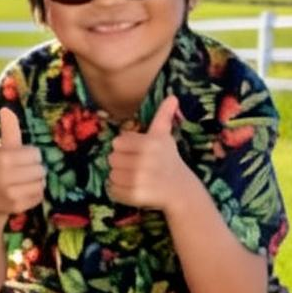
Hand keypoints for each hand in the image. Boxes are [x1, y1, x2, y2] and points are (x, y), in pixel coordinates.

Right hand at [0, 104, 45, 220]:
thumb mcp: (2, 149)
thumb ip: (9, 129)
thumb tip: (5, 109)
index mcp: (1, 157)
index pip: (35, 153)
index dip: (30, 156)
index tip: (19, 160)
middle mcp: (3, 175)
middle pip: (40, 169)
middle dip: (35, 170)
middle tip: (21, 173)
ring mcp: (9, 192)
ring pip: (41, 184)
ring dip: (36, 183)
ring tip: (23, 183)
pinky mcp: (15, 206)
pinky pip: (39, 197)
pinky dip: (34, 196)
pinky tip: (22, 193)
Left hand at [107, 94, 190, 212]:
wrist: (180, 189)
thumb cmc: (168, 159)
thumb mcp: (165, 136)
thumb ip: (164, 116)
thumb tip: (173, 97)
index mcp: (149, 144)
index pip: (117, 143)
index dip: (124, 148)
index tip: (136, 153)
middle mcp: (144, 161)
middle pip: (112, 159)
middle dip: (121, 163)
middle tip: (135, 167)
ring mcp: (140, 180)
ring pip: (111, 175)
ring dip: (119, 177)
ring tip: (133, 178)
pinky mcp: (136, 196)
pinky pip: (113, 191)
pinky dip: (118, 191)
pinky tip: (131, 188)